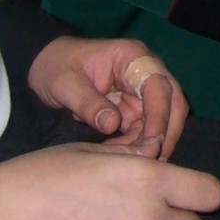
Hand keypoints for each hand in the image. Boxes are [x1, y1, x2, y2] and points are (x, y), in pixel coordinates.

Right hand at [0, 143, 219, 219]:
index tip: (185, 186)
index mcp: (148, 180)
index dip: (202, 190)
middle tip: (155, 205)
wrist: (0, 219)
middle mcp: (148, 219)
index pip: (210, 194)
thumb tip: (154, 158)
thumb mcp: (92, 152)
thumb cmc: (41, 174)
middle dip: (182, 217)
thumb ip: (133, 158)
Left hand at [27, 36, 187, 159]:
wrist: (48, 66)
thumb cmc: (56, 67)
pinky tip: (123, 157)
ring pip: (162, 117)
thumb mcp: (64, 84)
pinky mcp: (135, 105)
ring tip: (132, 163)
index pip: (158, 85)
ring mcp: (141, 89)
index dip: (161, 115)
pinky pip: (145, 127)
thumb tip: (112, 125)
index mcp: (131, 57)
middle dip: (167, 131)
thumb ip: (88, 103)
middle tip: (155, 160)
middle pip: (172, 101)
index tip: (153, 142)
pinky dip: (138, 143)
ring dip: (151, 141)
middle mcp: (144, 70)